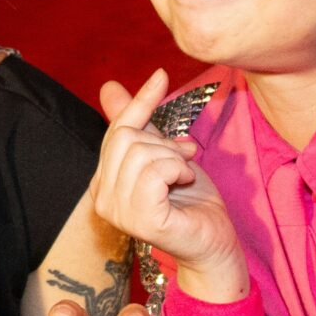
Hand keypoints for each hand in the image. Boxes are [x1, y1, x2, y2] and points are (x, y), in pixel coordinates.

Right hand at [92, 69, 247, 301]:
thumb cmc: (191, 200)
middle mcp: (102, 200)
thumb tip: (108, 87)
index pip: (115, 131)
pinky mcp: (141, 220)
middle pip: (126, 139)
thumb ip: (136, 123)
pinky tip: (185, 182)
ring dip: (173, 157)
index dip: (140, 102)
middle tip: (183, 160)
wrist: (213, 241)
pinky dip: (177, 169)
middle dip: (163, 141)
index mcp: (103, 183)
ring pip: (141, 153)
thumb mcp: (162, 153)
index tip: (161, 75)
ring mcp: (119, 213)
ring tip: (184, 175)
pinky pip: (155, 172)